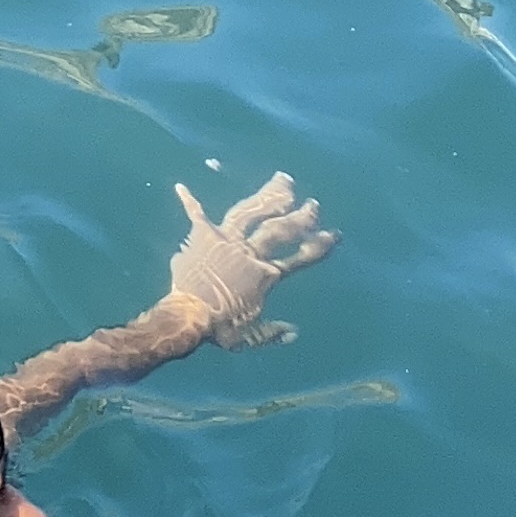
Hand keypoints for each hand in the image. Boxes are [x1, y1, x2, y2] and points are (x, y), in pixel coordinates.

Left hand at [168, 172, 335, 349]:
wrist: (190, 317)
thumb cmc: (220, 328)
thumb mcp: (249, 336)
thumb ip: (271, 333)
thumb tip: (294, 333)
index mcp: (266, 274)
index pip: (300, 257)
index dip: (318, 246)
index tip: (334, 235)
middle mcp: (250, 252)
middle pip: (280, 229)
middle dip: (300, 216)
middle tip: (313, 205)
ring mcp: (226, 241)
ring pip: (250, 211)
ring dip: (267, 195)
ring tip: (283, 180)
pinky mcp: (202, 238)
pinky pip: (196, 215)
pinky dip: (189, 201)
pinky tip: (181, 187)